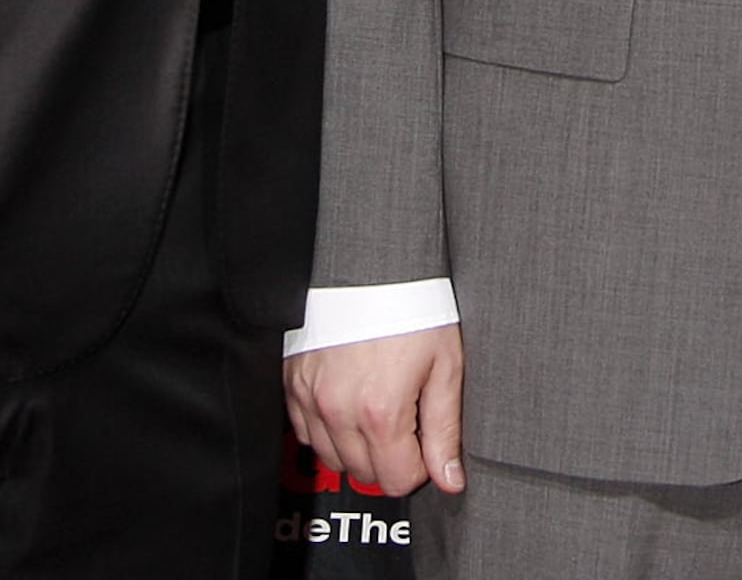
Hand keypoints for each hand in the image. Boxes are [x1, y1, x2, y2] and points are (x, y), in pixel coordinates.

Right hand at [288, 323, 465, 496]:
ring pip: (331, 457)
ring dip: (357, 446)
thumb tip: (449, 479)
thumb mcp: (445, 366)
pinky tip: (349, 403)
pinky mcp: (292, 383)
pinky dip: (327, 428)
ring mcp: (309, 397)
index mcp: (380, 411)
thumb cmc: (413, 306)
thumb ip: (445, 430)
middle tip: (407, 420)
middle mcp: (337, 409)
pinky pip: (304, 431)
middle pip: (364, 473)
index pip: (398, 480)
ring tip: (379, 409)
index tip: (426, 440)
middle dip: (390, 458)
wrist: (372, 262)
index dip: (420, 466)